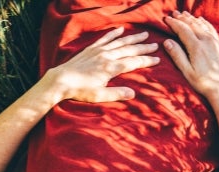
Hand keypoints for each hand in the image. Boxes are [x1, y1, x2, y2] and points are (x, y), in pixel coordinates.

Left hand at [45, 27, 160, 103]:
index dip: (146, 60)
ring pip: (120, 42)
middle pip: (129, 50)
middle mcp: (107, 56)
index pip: (133, 62)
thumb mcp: (99, 96)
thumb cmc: (80, 91)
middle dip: (144, 47)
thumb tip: (133, 93)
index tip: (157, 59)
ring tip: (144, 35)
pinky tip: (121, 30)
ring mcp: (99, 51)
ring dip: (133, 38)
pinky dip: (114, 34)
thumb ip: (117, 94)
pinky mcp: (91, 49)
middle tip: (156, 45)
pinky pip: (105, 39)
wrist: (61, 80)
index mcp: (111, 68)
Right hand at [163, 11, 218, 105]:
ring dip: (191, 18)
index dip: (174, 23)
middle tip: (173, 13)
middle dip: (181, 18)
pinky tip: (200, 20)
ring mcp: (214, 41)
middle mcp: (206, 41)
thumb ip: (177, 55)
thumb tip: (167, 42)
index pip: (182, 30)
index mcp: (196, 47)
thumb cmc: (203, 82)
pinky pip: (210, 28)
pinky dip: (204, 22)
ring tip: (183, 14)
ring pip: (201, 24)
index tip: (166, 19)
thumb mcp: (187, 71)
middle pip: (191, 24)